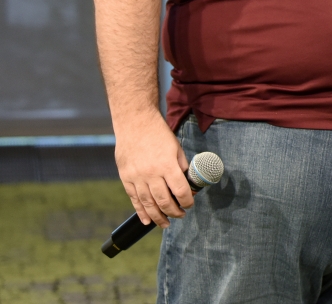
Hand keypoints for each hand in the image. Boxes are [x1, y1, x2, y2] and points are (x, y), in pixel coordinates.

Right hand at [113, 113, 193, 227]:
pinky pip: (134, 199)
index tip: (190, 205)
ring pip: (148, 203)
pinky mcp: (126, 178)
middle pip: (164, 201)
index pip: (180, 190)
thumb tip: (188, 185)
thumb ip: (182, 167)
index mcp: (167, 165)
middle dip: (174, 212)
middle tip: (180, 216)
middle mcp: (151, 174)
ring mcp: (137, 177)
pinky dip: (141, 211)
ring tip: (165, 224)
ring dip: (157, 217)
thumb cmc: (159, 135)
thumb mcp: (177, 148)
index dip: (187, 201)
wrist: (135, 124)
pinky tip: (146, 220)